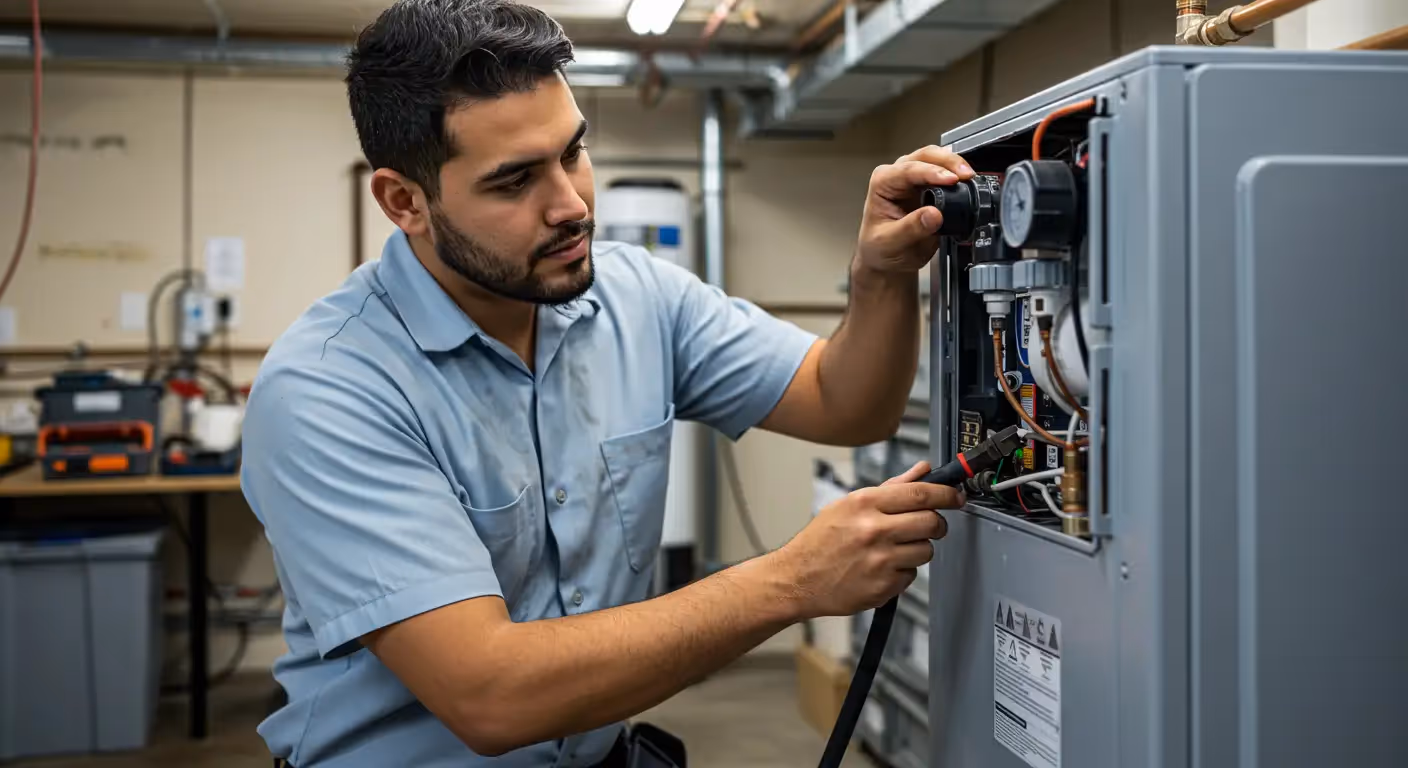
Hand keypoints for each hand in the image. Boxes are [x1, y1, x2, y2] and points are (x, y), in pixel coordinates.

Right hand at [771, 461, 960, 619]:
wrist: (797, 579)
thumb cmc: (820, 541)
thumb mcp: (849, 505)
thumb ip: (891, 488)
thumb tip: (923, 470)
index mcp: (864, 503)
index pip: (920, 493)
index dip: (946, 494)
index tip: (956, 496)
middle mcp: (873, 530)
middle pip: (931, 522)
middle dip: (937, 523)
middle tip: (930, 525)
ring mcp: (880, 560)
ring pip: (926, 550)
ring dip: (918, 549)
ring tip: (894, 549)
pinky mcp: (883, 586)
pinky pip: (911, 574)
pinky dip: (902, 571)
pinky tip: (881, 568)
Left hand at [855, 146, 974, 275]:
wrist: (889, 259)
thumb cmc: (881, 249)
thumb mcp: (891, 243)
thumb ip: (912, 228)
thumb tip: (934, 214)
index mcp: (883, 182)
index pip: (909, 170)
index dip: (931, 173)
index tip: (950, 180)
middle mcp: (898, 175)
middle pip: (926, 155)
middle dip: (948, 162)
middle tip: (965, 175)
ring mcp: (916, 179)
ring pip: (939, 159)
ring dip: (956, 166)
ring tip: (969, 178)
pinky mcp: (932, 187)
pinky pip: (948, 174)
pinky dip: (959, 176)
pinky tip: (967, 184)